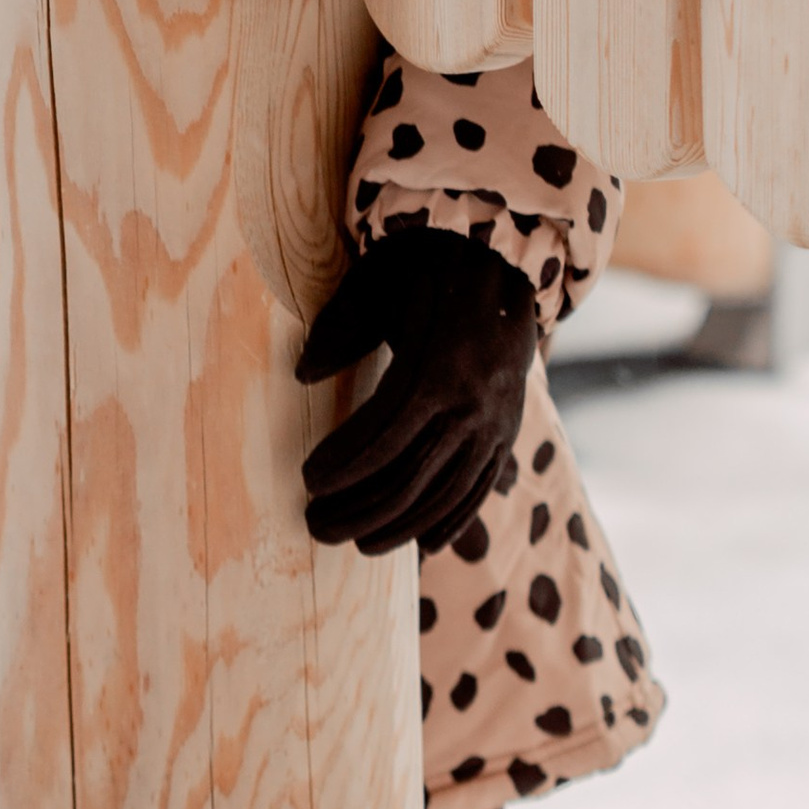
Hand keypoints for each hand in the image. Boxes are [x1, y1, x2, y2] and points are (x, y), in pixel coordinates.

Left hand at [298, 227, 538, 555]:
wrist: (501, 263)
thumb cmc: (424, 267)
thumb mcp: (377, 281)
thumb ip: (340, 326)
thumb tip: (301, 375)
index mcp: (437, 366)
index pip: (385, 433)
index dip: (345, 462)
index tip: (308, 479)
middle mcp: (472, 405)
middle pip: (412, 475)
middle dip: (361, 507)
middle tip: (316, 524)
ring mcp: (495, 424)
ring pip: (446, 493)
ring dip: (399, 526)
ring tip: (356, 543)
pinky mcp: (507, 433)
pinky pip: (480, 489)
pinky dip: (451, 521)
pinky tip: (423, 545)